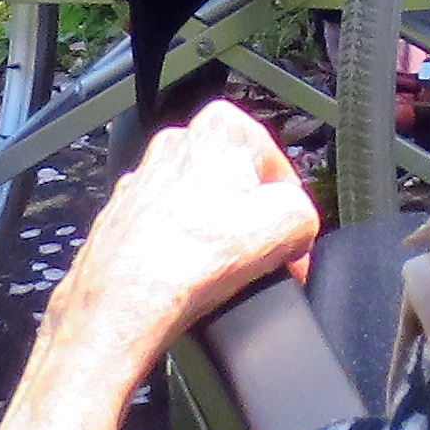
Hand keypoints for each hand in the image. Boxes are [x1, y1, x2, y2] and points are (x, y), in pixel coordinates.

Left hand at [0, 102, 324, 429]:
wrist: (122, 301)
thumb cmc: (194, 258)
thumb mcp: (292, 225)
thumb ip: (307, 212)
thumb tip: (296, 228)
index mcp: (221, 127)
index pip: (277, 168)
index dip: (291, 214)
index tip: (290, 247)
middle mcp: (176, 143)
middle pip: (237, 186)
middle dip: (251, 223)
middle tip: (258, 260)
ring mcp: (143, 179)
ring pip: (201, 209)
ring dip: (215, 240)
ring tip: (219, 275)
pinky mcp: (122, 216)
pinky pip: (168, 233)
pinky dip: (182, 254)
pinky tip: (187, 282)